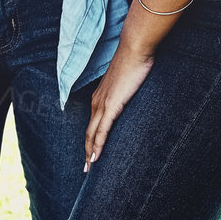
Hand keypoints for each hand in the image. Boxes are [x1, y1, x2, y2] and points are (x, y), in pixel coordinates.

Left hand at [83, 44, 154, 170]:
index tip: (90, 155)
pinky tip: (96, 157)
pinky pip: (102, 130)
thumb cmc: (134, 64)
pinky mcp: (111, 105)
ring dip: (90, 152)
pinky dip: (98, 145)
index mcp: (100, 97)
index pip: (93, 124)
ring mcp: (102, 103)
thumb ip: (127, 94)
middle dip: (87, 151)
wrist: (134, 50)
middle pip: (89, 132)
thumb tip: (132, 99)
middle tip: (86, 169)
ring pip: (92, 134)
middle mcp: (97, 101)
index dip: (90, 140)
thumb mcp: (128, 84)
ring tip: (89, 168)